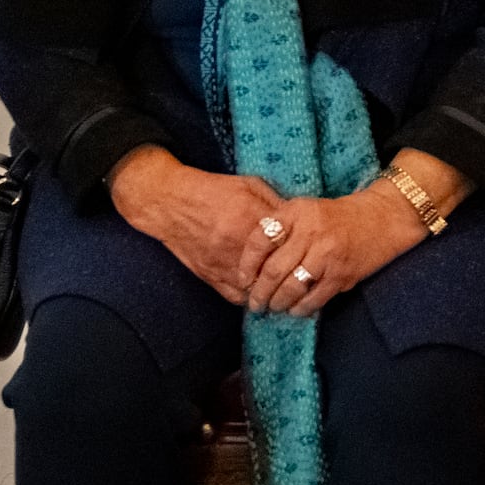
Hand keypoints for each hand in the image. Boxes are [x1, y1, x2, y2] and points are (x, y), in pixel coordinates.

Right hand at [111, 150, 288, 305]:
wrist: (170, 203)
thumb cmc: (213, 191)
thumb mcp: (251, 186)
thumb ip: (275, 204)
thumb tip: (299, 219)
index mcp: (252, 220)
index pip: (287, 243)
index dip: (302, 252)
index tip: (313, 256)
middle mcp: (238, 246)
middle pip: (275, 271)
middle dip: (291, 277)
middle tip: (305, 281)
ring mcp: (222, 264)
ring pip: (256, 289)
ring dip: (272, 292)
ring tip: (287, 293)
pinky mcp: (209, 275)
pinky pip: (235, 296)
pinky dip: (250, 298)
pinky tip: (261, 294)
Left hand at [232, 188, 422, 318]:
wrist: (383, 218)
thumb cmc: (339, 216)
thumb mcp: (306, 210)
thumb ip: (281, 229)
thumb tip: (253, 265)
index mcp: (296, 213)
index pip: (259, 240)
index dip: (246, 265)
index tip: (243, 280)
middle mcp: (311, 232)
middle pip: (273, 269)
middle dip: (259, 292)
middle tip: (255, 303)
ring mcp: (328, 254)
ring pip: (291, 287)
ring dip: (278, 302)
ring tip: (273, 307)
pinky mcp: (342, 273)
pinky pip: (314, 297)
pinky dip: (301, 308)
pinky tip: (296, 309)